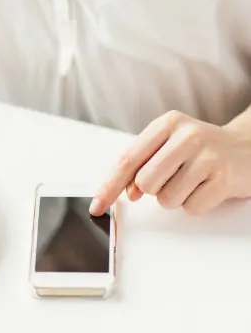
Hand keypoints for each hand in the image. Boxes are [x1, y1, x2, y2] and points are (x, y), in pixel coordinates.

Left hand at [90, 110, 250, 215]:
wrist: (246, 150)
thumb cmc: (197, 150)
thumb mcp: (166, 146)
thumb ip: (140, 165)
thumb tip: (127, 192)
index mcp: (166, 124)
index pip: (127, 159)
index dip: (109, 186)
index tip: (96, 206)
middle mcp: (188, 135)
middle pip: (145, 182)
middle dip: (152, 189)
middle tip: (172, 177)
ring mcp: (209, 156)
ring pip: (166, 199)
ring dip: (174, 197)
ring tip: (191, 181)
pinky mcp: (225, 179)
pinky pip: (190, 208)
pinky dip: (194, 204)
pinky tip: (206, 187)